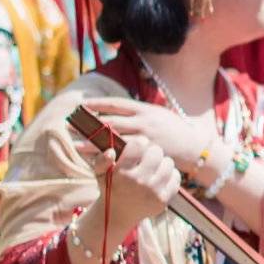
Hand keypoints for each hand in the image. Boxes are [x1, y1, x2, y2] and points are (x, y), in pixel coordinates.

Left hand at [80, 96, 209, 174]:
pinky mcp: (146, 155)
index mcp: (145, 110)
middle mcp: (143, 122)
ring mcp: (145, 139)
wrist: (193, 147)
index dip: (98, 104)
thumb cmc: (175, 129)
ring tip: (75, 145)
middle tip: (70, 125)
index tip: (82, 105)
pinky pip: (123, 155)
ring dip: (93, 143)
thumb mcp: (159, 114)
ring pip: (114, 140)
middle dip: (89, 123)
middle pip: (111, 121)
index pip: (117, 103)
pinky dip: (108, 156)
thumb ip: (139, 112)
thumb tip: (118, 108)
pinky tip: (96, 159)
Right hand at [96, 134, 181, 234]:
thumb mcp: (100, 173)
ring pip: (168, 162)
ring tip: (153, 168)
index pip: (139, 145)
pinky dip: (170, 174)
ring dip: (161, 162)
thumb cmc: (111, 187)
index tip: (136, 148)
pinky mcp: (164, 200)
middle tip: (146, 158)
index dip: (139, 144)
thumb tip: (111, 152)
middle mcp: (139, 182)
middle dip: (151, 152)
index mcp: (122, 174)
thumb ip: (101, 160)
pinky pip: (175, 177)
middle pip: (156, 151)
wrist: (118, 214)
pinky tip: (159, 177)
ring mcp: (153, 192)